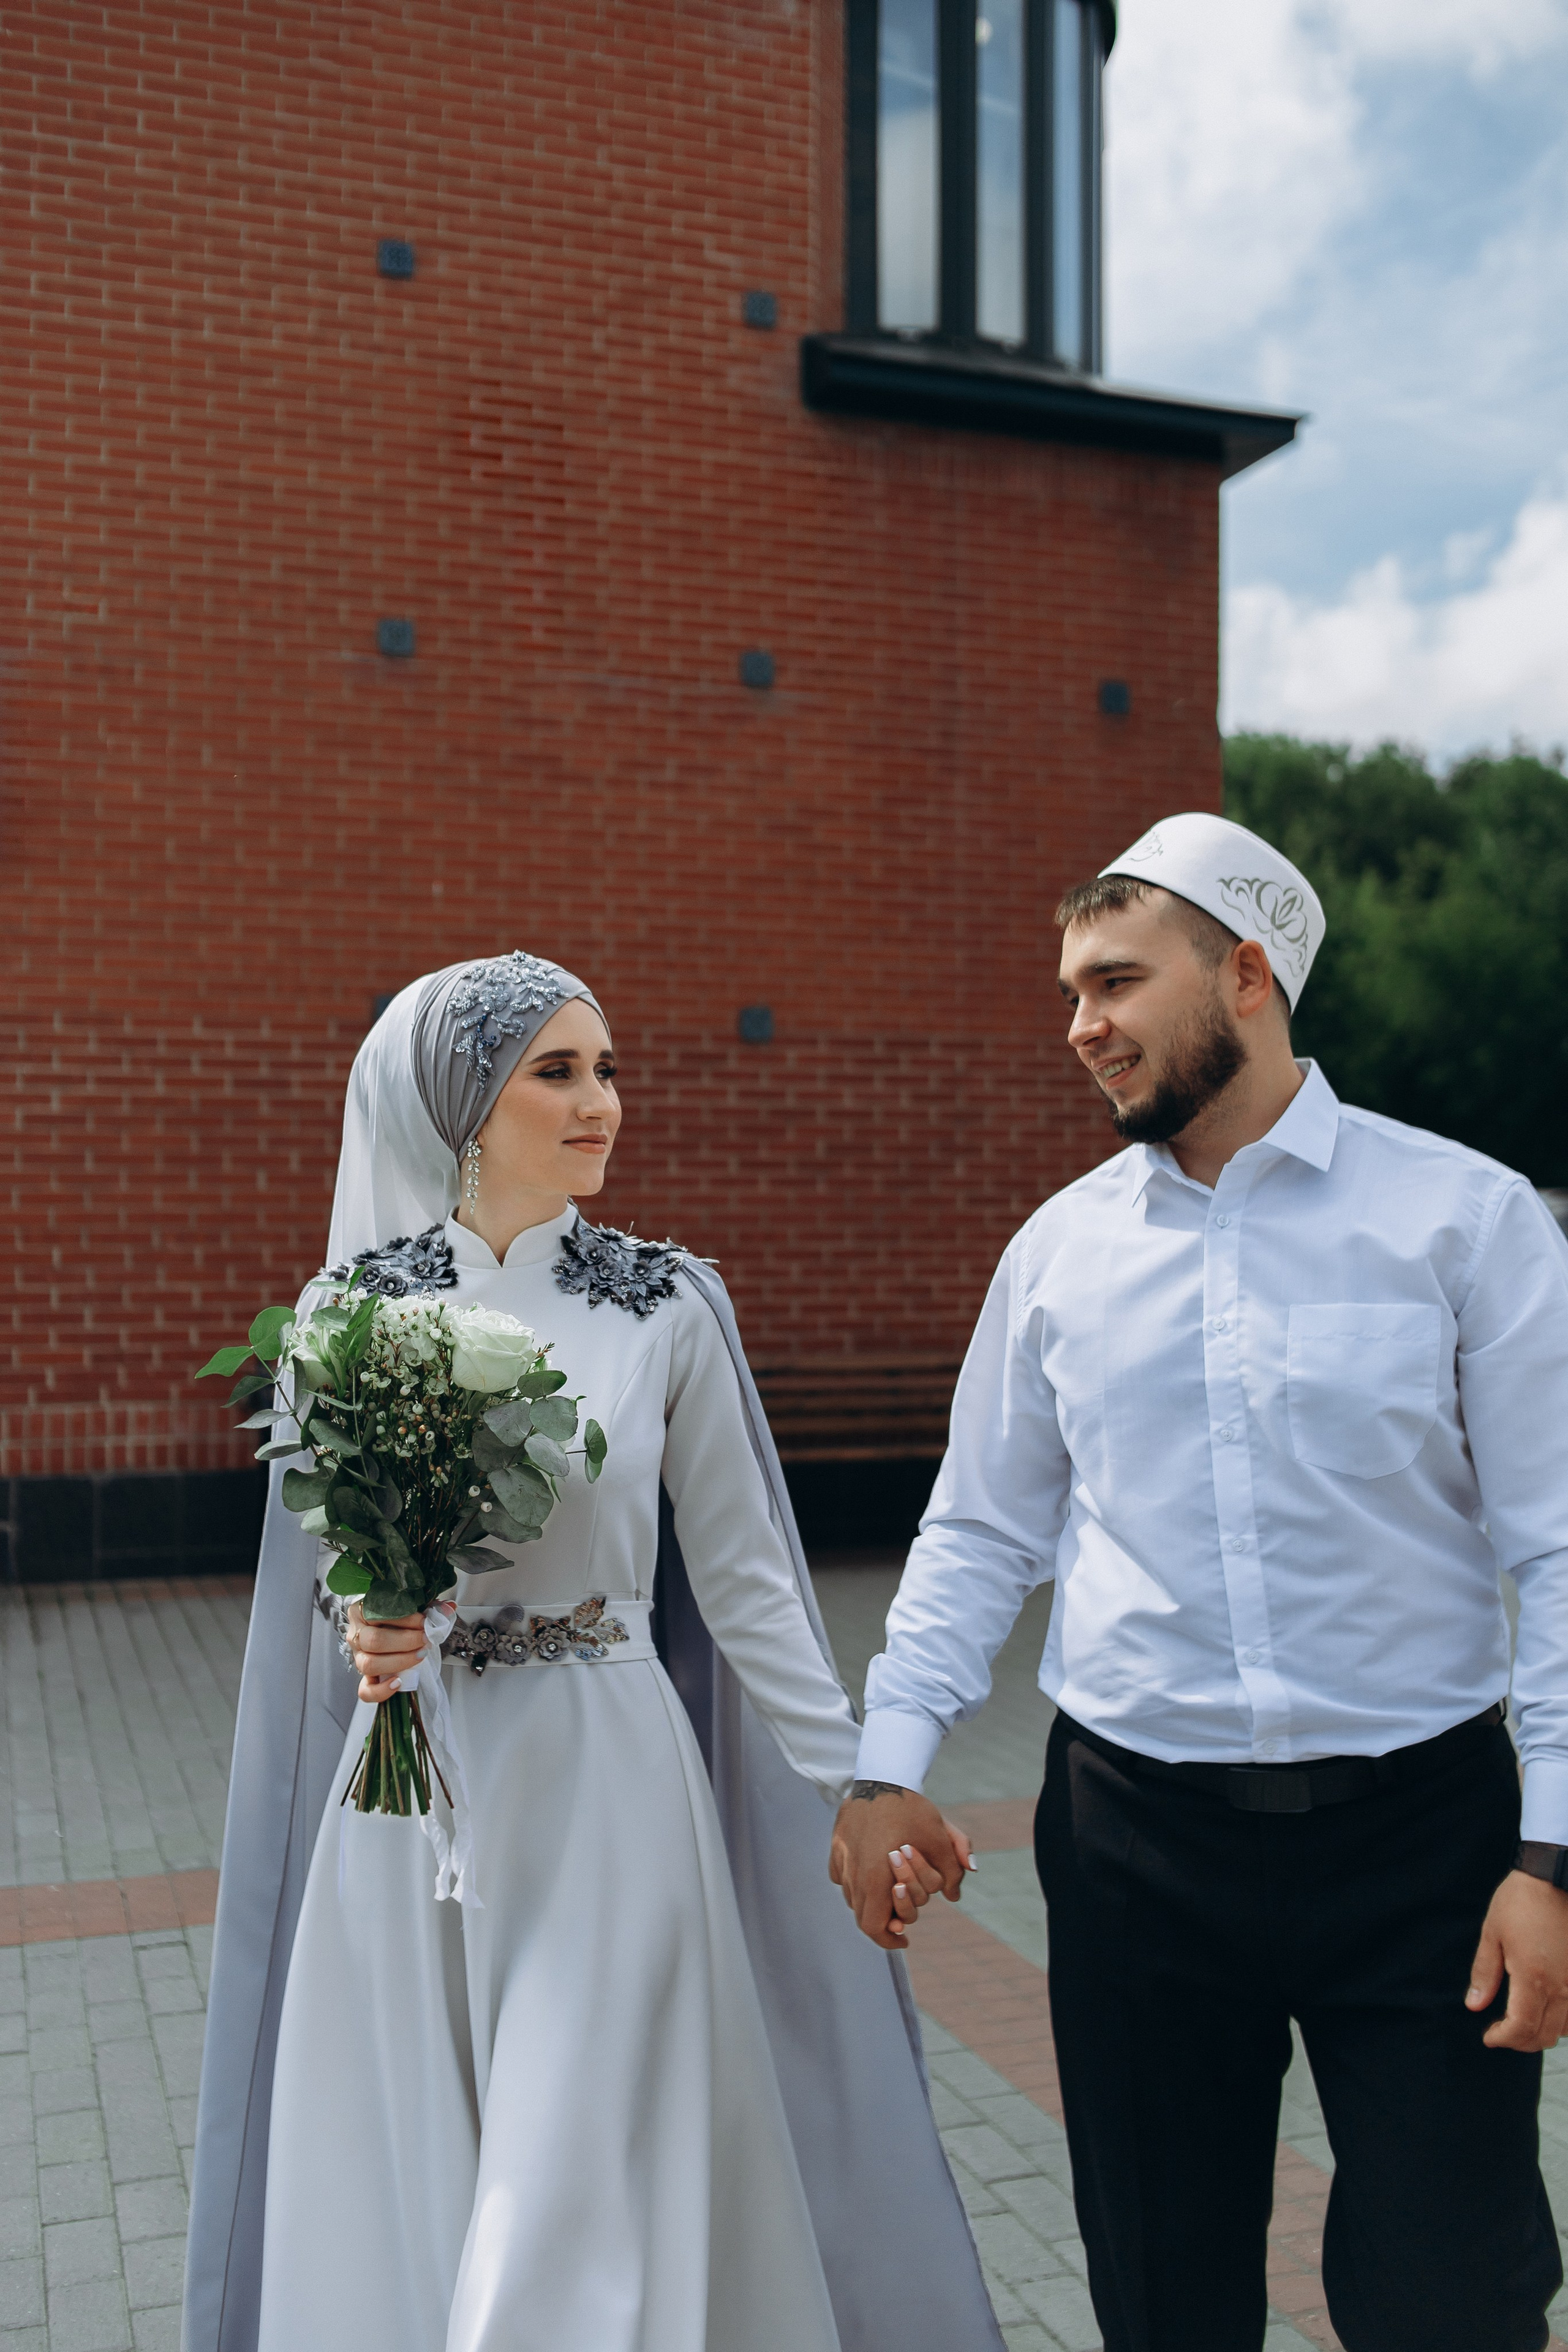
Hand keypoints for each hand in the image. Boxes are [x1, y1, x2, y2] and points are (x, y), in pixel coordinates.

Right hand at [346, 1602, 425, 1704]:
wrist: (387, 1632)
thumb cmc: (396, 1619)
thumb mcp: (409, 1608)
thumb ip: (428, 1607)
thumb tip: (449, 1608)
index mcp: (361, 1611)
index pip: (380, 1614)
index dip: (406, 1619)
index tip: (425, 1622)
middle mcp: (356, 1635)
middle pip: (374, 1640)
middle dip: (406, 1641)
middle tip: (425, 1639)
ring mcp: (358, 1657)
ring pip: (370, 1664)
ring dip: (400, 1661)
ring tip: (420, 1655)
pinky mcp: (364, 1678)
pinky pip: (366, 1690)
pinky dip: (382, 1690)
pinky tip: (398, 1682)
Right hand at [829, 1787, 974, 1949]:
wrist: (883, 1776)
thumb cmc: (912, 1809)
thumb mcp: (941, 1839)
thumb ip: (952, 1871)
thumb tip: (954, 1895)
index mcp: (876, 1878)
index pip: (873, 1927)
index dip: (889, 1941)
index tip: (904, 1939)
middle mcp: (853, 1873)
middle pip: (863, 1916)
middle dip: (886, 1919)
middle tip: (902, 1911)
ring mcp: (841, 1859)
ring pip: (852, 1897)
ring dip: (871, 1900)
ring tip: (890, 1887)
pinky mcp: (836, 1846)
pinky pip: (842, 1875)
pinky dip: (857, 1881)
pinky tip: (873, 1869)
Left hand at [1467, 1869, 1567, 2049]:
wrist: (1555, 1877)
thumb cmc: (1521, 1901)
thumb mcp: (1492, 1933)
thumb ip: (1485, 1973)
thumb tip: (1474, 2006)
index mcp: (1533, 1978)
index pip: (1521, 2028)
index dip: (1503, 2039)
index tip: (1489, 2037)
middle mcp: (1562, 1987)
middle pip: (1545, 2036)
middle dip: (1520, 2041)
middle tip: (1502, 2032)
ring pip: (1565, 2029)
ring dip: (1542, 2032)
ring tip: (1522, 2021)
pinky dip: (1562, 2021)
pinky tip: (1547, 2009)